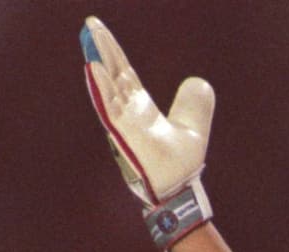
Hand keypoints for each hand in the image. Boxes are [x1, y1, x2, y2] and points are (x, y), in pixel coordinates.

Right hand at [80, 16, 214, 250]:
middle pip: (113, 74)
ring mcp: (123, 123)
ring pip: (108, 86)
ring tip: (90, 37)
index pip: (125, 74)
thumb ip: (194, 105)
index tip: (100, 31)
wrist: (178, 190)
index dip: (114, 53)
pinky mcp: (123, 135)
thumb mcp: (193, 128)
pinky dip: (102, 87)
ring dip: (99, 61)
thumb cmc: (180, 166)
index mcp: (141, 109)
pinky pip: (109, 107)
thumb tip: (199, 81)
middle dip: (102, 49)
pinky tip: (94, 68)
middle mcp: (128, 113)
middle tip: (90, 24)